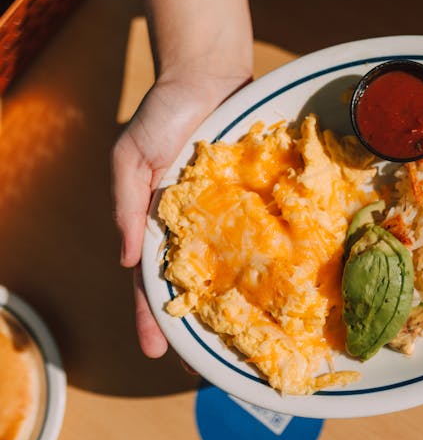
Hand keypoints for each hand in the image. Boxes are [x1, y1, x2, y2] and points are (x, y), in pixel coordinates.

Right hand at [112, 67, 251, 357]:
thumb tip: (129, 260)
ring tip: (243, 341)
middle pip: (194, 284)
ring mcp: (228, 215)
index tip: (157, 352)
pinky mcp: (257, 198)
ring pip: (230, 267)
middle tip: (205, 366)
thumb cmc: (165, 113)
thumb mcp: (131, 156)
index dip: (151, 315)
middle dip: (196, 324)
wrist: (211, 73)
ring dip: (234, 304)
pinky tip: (279, 289)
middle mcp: (195, 225)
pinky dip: (267, 262)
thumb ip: (126, 203)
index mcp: (159, 222)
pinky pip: (263, 234)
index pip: (151, 280)